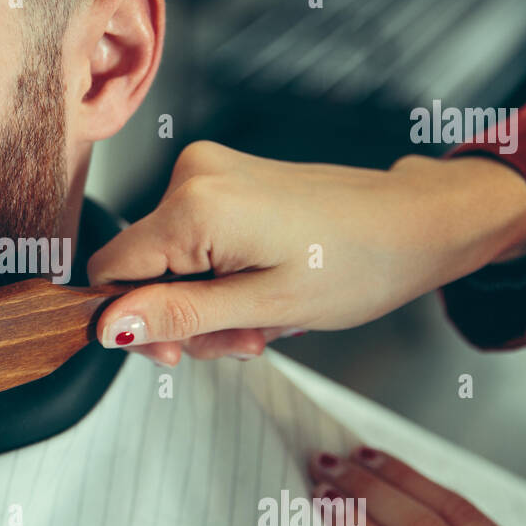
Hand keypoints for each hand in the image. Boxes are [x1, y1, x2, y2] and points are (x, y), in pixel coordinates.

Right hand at [87, 140, 525, 365]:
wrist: (417, 222)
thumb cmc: (360, 263)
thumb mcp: (264, 309)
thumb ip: (179, 316)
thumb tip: (108, 325)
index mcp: (195, 207)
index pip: (110, 271)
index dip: (132, 322)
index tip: (178, 353)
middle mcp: (192, 176)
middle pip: (141, 269)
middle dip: (185, 318)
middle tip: (244, 341)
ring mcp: (210, 172)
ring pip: (170, 261)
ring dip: (208, 304)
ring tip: (265, 320)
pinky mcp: (225, 178)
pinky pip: (194, 240)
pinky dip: (220, 276)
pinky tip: (262, 292)